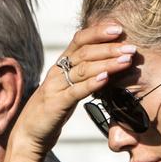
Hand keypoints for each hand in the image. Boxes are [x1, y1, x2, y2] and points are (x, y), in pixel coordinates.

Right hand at [10, 21, 135, 158]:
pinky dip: (92, 83)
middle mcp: (58, 71)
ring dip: (107, 63)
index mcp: (62, 64)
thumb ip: (85, 73)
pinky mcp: (56, 104)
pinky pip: (76, 91)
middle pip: (84, 52)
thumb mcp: (70, 86)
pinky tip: (106, 78)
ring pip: (83, 69)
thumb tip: (111, 62)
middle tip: (131, 47)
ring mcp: (56, 86)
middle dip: (110, 48)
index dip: (98, 32)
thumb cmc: (54, 108)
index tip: (119, 28)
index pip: (79, 39)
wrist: (29, 133)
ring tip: (126, 60)